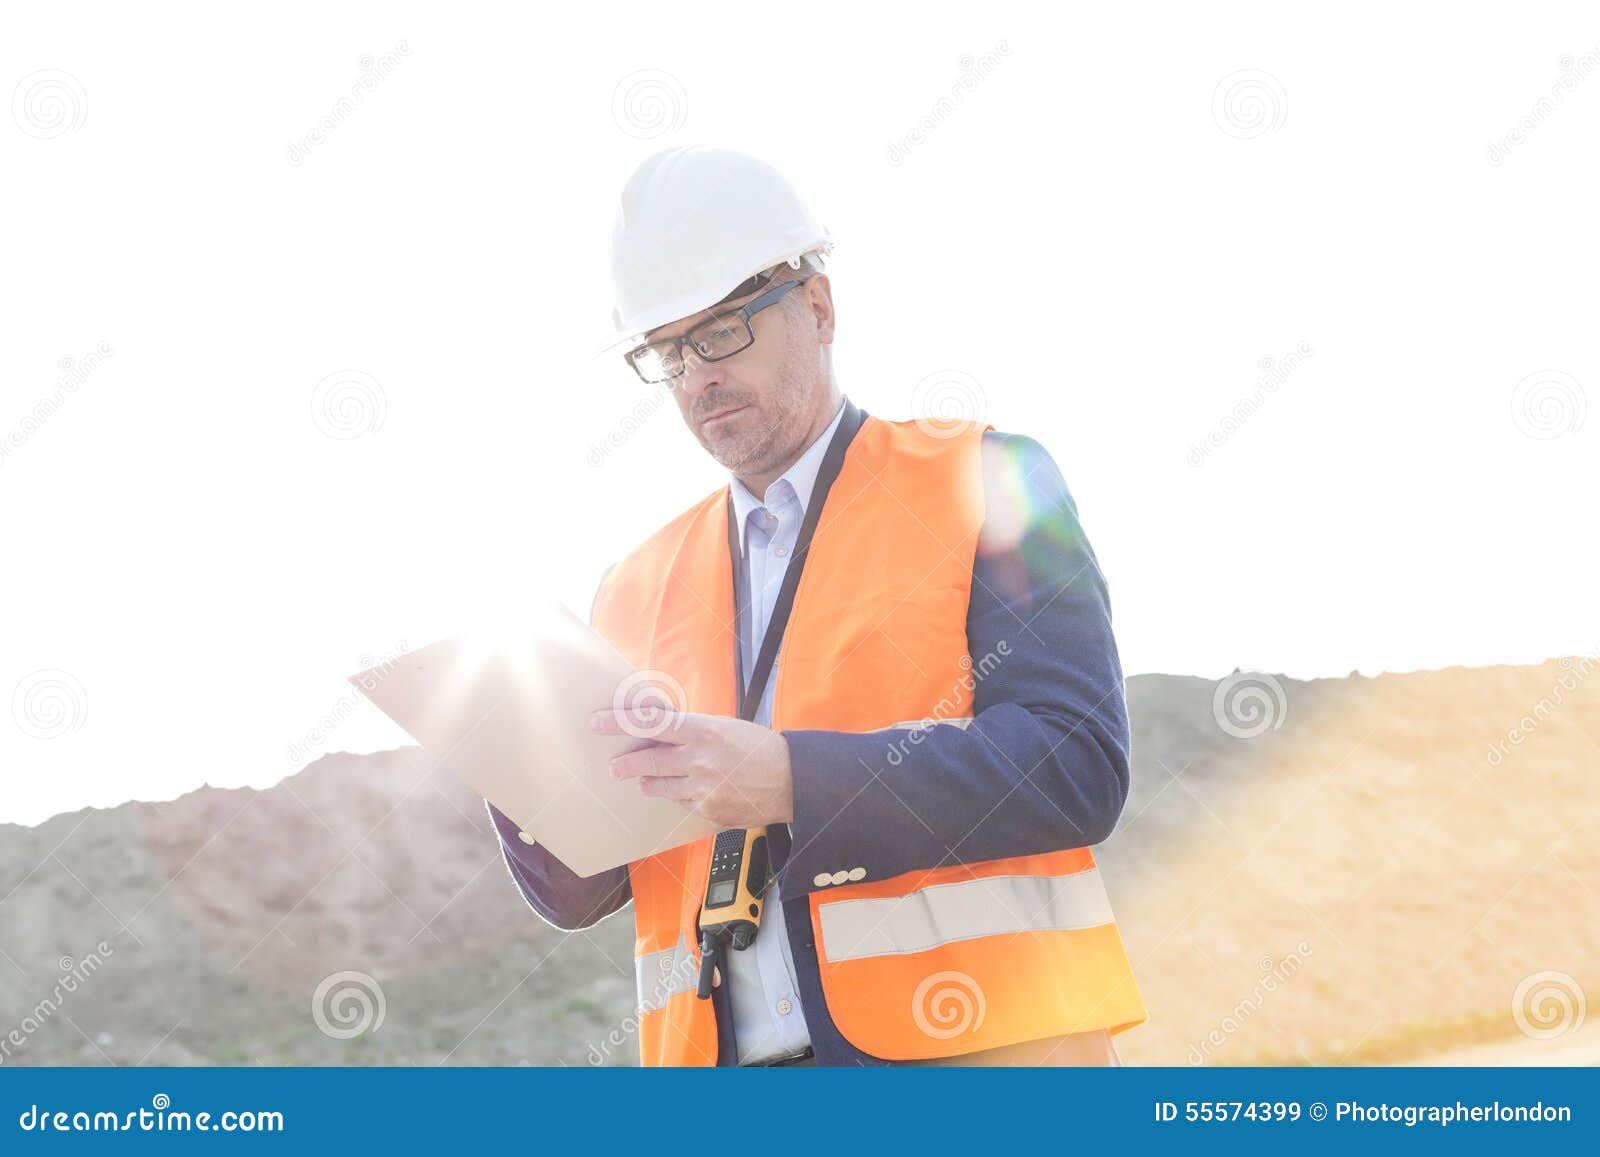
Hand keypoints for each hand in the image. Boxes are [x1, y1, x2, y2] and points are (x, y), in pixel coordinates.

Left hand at [589, 707, 793, 828]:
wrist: (793, 779)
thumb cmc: (760, 748)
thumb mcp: (724, 728)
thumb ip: (691, 732)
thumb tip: (659, 735)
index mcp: (702, 730)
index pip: (650, 723)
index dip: (619, 722)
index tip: (597, 722)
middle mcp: (698, 760)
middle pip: (647, 761)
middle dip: (626, 764)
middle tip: (615, 766)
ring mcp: (702, 789)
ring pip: (659, 787)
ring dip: (649, 782)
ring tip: (645, 780)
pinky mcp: (708, 811)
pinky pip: (682, 803)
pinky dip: (681, 796)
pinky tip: (692, 790)